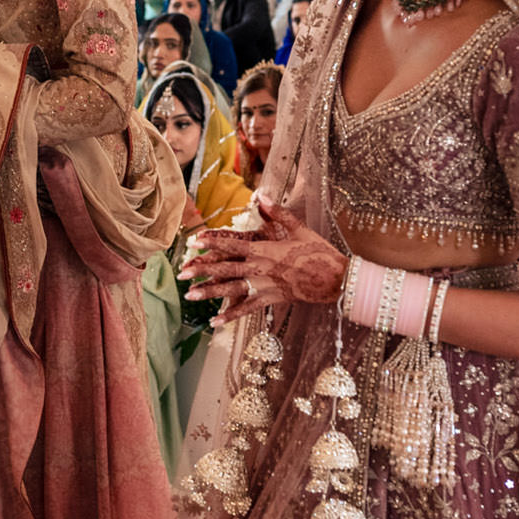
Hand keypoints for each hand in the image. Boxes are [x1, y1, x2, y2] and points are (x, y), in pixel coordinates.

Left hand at [179, 201, 347, 324]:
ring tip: (190, 296)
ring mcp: (264, 286)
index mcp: (265, 250)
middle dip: (202, 270)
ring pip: (231, 290)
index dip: (212, 242)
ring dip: (210, 293)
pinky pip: (247, 309)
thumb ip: (278, 213)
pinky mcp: (271, 299)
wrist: (336, 279)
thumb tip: (262, 195)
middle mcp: (261, 269)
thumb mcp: (300, 229)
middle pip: (226, 269)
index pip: (233, 245)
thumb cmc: (319, 252)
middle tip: (181, 273)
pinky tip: (214, 323)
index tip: (194, 242)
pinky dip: (230, 316)